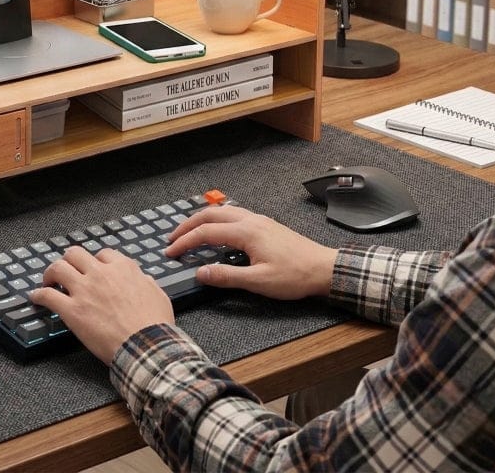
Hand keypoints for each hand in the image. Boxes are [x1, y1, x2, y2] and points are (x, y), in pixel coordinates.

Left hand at [30, 246, 173, 364]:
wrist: (146, 347)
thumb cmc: (155, 325)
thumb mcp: (158, 295)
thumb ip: (146, 282)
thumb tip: (142, 278)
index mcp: (122, 268)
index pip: (103, 254)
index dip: (95, 262)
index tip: (92, 270)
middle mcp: (100, 274)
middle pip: (75, 254)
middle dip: (69, 260)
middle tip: (66, 271)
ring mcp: (84, 290)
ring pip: (58, 268)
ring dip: (50, 273)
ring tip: (48, 280)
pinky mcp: (72, 311)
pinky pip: (48, 296)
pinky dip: (39, 295)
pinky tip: (35, 298)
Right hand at [167, 206, 336, 299]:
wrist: (324, 268)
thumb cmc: (294, 276)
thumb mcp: (259, 282)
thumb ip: (227, 276)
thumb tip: (200, 273)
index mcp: (245, 232)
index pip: (205, 232)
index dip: (185, 242)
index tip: (170, 252)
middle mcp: (249, 220)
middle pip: (209, 215)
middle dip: (187, 225)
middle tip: (172, 238)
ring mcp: (258, 219)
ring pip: (221, 211)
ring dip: (201, 219)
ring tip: (189, 231)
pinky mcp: (265, 224)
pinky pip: (233, 214)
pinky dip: (216, 219)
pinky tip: (217, 229)